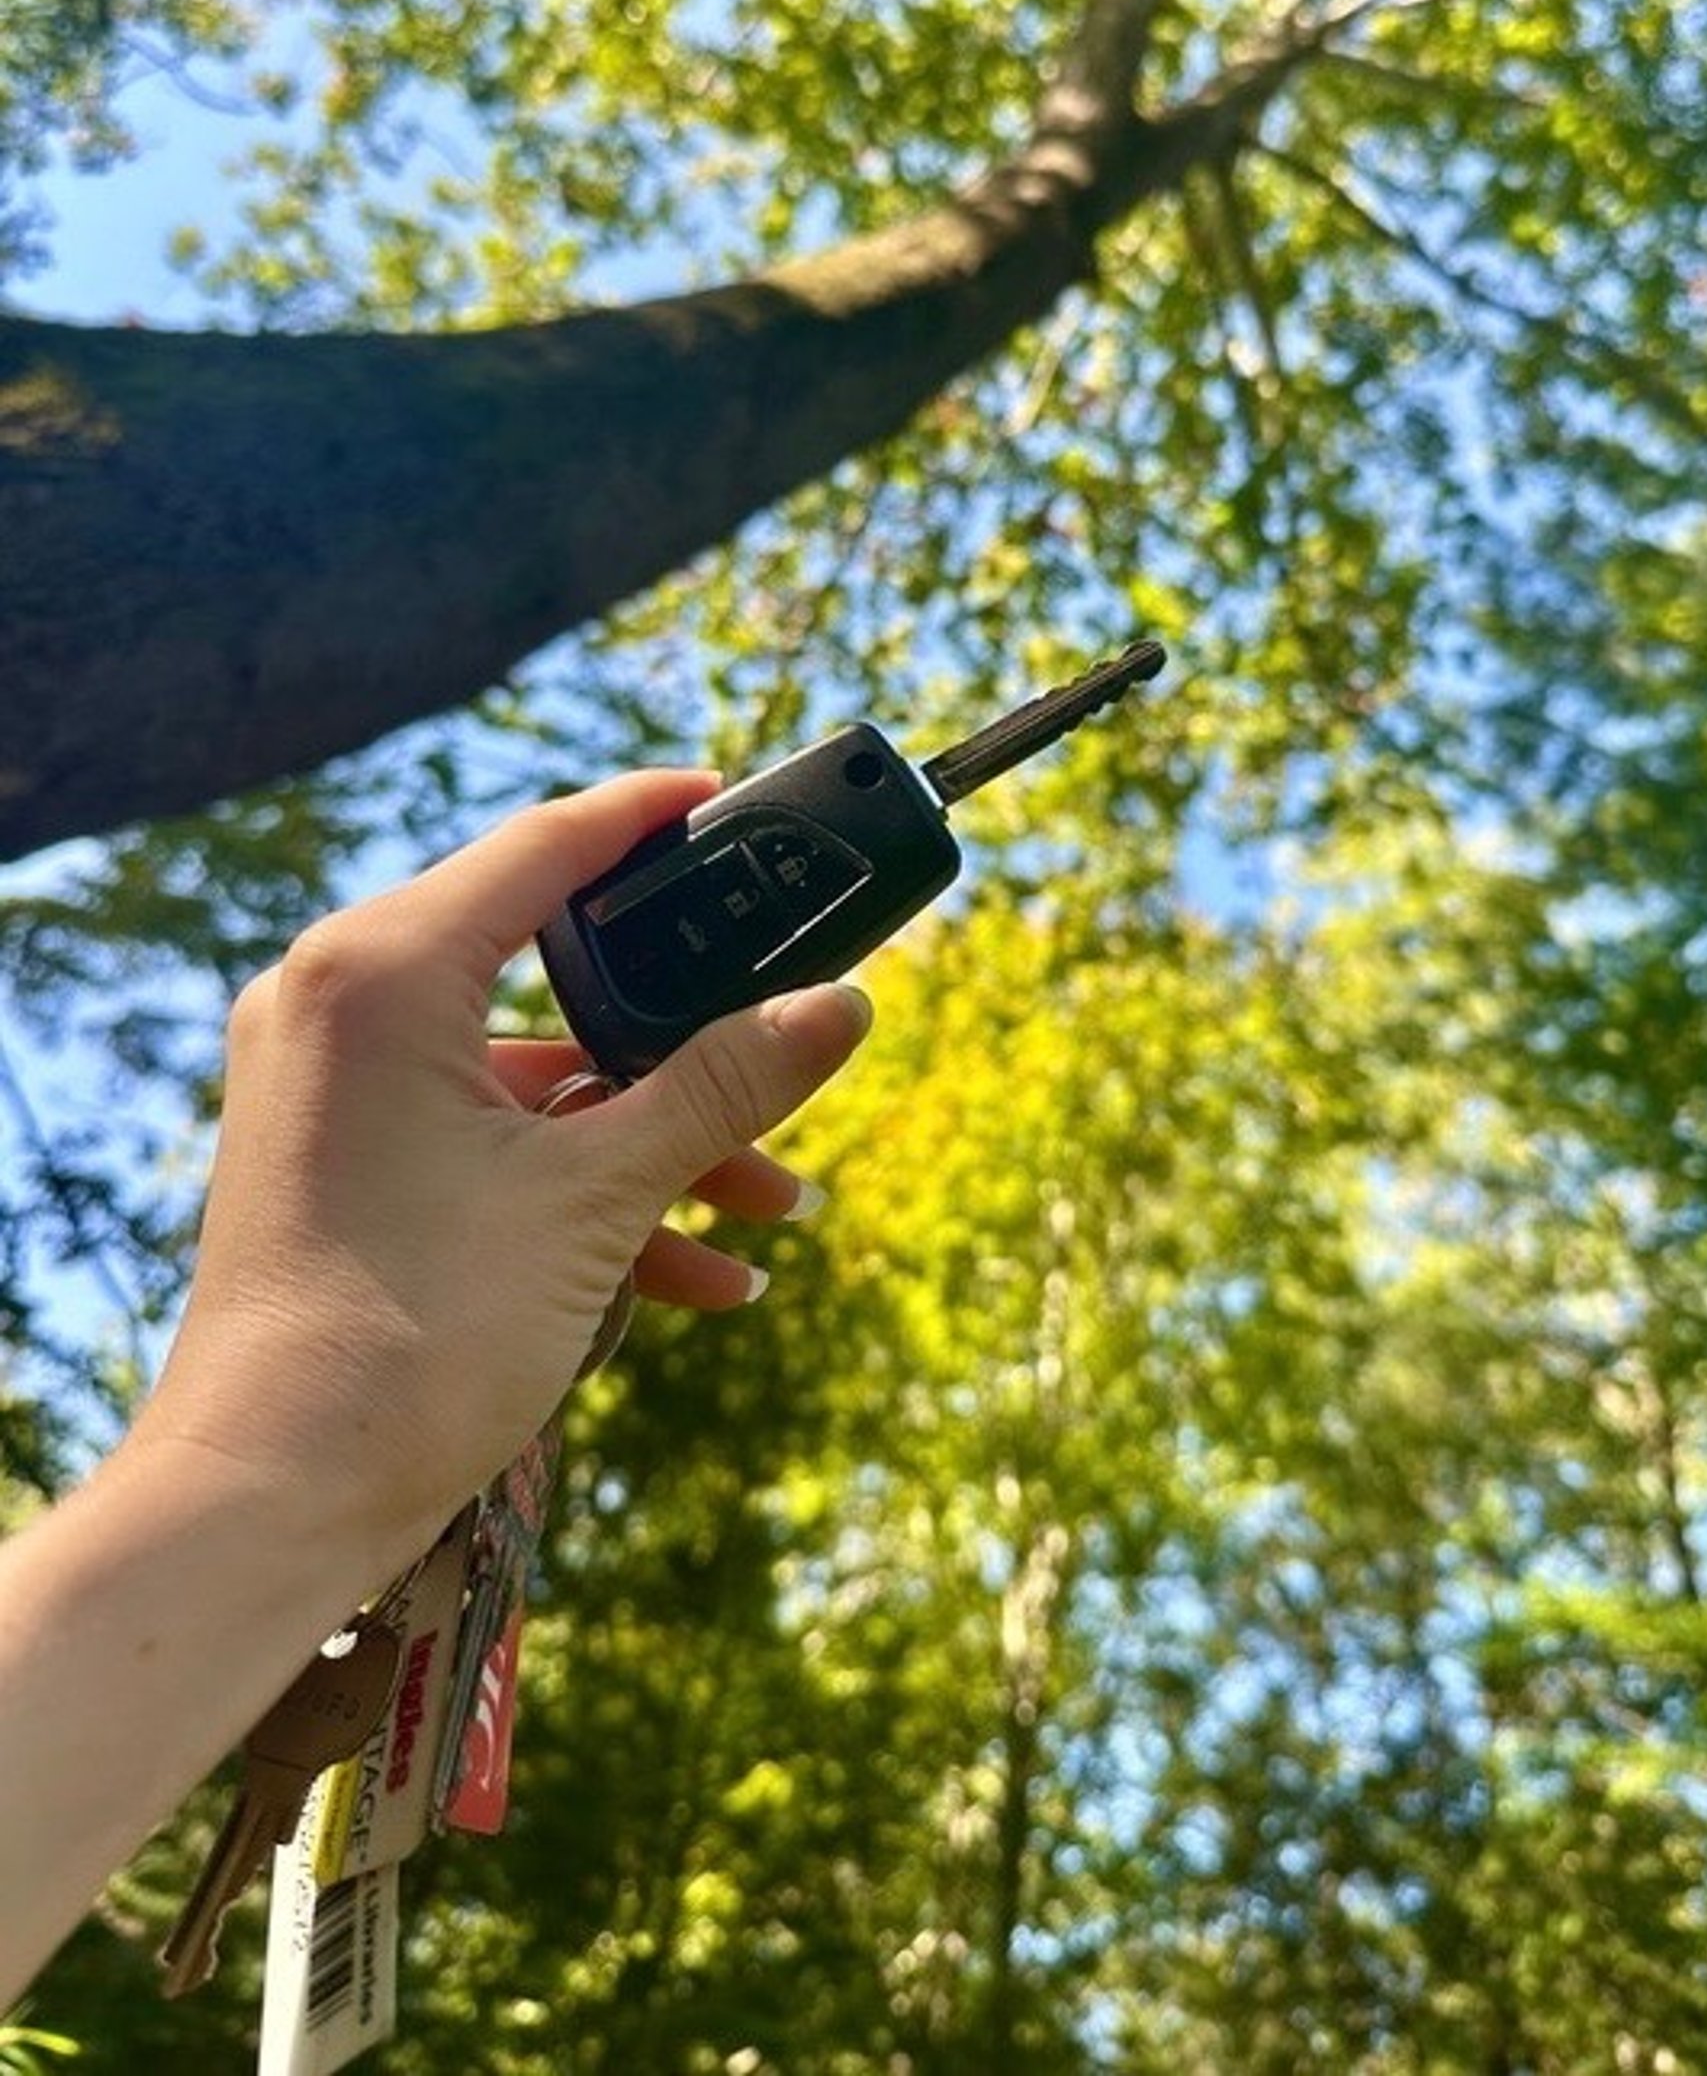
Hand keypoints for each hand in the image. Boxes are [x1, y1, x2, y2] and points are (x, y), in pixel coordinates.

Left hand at [132, 769, 871, 1592]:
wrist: (271, 1499)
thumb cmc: (416, 1335)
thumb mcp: (599, 1197)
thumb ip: (722, 1087)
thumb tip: (841, 1007)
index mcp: (381, 969)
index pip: (544, 846)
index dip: (651, 818)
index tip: (732, 801)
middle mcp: (336, 1001)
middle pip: (549, 968)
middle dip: (683, 1035)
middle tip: (783, 1029)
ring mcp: (330, 1084)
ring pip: (529, 1074)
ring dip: (649, 1135)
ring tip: (770, 1205)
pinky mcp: (338, 1157)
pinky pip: (482, 1137)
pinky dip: (576, 1183)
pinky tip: (698, 1274)